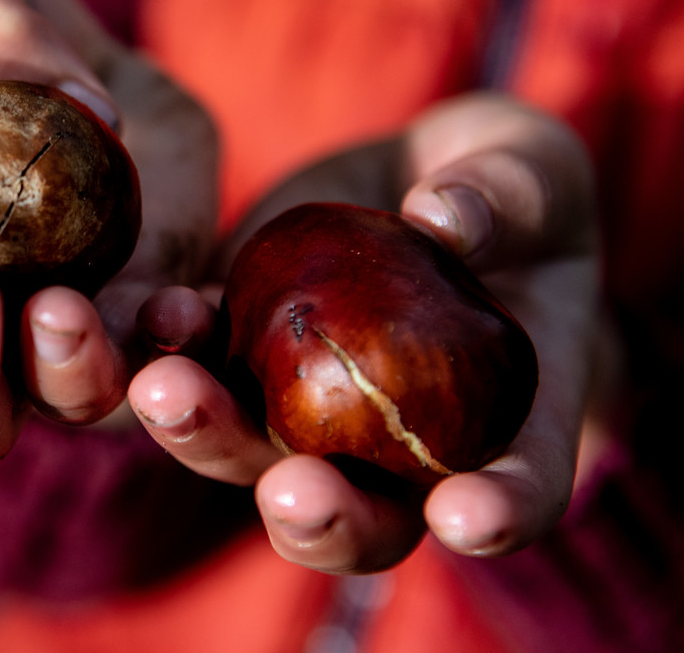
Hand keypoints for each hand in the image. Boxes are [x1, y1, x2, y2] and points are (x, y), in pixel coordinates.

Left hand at [126, 93, 602, 572]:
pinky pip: (199, 365)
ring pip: (250, 455)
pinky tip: (162, 311)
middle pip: (359, 518)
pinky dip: (172, 347)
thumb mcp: (532, 179)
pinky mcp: (241, 350)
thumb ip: (506, 200)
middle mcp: (394, 449)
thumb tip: (446, 217)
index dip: (496, 514)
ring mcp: (306, 407)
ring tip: (167, 393)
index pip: (514, 493)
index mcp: (505, 425)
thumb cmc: (512, 192)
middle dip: (321, 517)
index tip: (465, 516)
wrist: (419, 177)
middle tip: (290, 494)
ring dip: (206, 436)